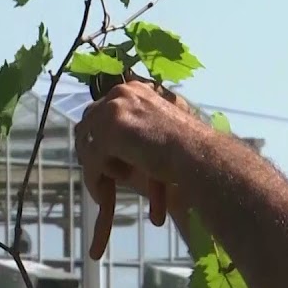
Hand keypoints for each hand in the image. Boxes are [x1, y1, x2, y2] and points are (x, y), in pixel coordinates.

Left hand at [74, 76, 209, 258]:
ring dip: (95, 168)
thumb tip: (100, 147)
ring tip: (107, 189)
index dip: (99, 136)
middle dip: (91, 151)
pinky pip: (92, 160)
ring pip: (88, 143)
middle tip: (100, 176)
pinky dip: (95, 181)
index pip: (101, 109)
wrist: (200, 156)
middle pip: (88, 123)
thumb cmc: (186, 151)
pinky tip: (104, 197)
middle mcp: (122, 92)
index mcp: (135, 89)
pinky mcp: (112, 130)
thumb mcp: (153, 132)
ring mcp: (115, 109)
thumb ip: (130, 132)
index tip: (100, 157)